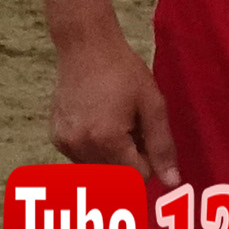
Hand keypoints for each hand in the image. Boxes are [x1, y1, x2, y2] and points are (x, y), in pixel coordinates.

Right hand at [49, 30, 180, 189]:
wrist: (85, 47)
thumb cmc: (124, 71)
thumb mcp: (152, 104)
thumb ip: (162, 146)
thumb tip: (172, 182)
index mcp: (108, 141)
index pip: (137, 177)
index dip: (148, 160)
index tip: (146, 136)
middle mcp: (82, 148)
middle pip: (117, 177)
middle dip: (129, 160)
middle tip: (131, 128)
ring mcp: (65, 144)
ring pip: (98, 171)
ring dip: (111, 157)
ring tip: (113, 124)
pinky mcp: (56, 138)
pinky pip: (81, 159)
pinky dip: (93, 150)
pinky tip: (95, 123)